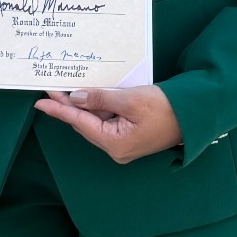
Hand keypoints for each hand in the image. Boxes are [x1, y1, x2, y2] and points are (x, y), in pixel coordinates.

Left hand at [33, 84, 181, 164]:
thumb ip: (101, 98)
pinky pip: (108, 121)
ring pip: (96, 122)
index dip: (59, 109)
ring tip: (67, 88)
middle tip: (52, 87)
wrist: (196, 116)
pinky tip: (91, 94)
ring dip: (84, 105)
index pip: (79, 123)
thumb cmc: (168, 108)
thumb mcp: (131, 100)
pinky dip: (99, 107)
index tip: (40, 102)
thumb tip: (76, 98)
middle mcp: (116, 148)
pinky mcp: (131, 136)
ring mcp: (124, 144)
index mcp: (115, 144)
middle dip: (69, 106)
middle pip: (85, 124)